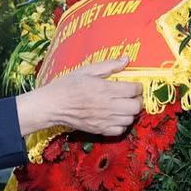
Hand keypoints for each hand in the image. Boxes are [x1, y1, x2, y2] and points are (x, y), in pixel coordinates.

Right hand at [16, 57, 142, 135]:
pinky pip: (120, 130)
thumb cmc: (67, 86)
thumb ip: (108, 65)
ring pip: (130, 119)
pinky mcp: (99, 130)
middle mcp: (107, 106)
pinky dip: (122, 124)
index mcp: (105, 89)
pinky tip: (116, 117)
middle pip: (136, 106)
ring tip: (124, 106)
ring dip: (130, 112)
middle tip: (132, 96)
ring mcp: (104, 120)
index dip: (138, 87)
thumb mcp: (86, 70)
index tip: (134, 85)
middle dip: (137, 100)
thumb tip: (126, 59)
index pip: (134, 90)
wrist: (52, 106)